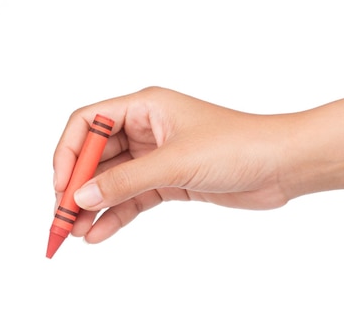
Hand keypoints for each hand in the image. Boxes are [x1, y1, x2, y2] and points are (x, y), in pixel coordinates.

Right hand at [53, 87, 293, 242]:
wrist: (282, 165)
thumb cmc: (238, 146)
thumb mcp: (175, 163)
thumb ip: (126, 181)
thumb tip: (81, 197)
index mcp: (146, 107)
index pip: (89, 124)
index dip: (69, 155)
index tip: (61, 188)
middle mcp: (149, 129)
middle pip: (97, 156)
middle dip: (77, 187)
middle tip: (62, 220)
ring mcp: (159, 157)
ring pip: (115, 181)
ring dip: (94, 206)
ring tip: (76, 235)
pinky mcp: (172, 181)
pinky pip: (134, 197)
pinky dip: (117, 215)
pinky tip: (100, 234)